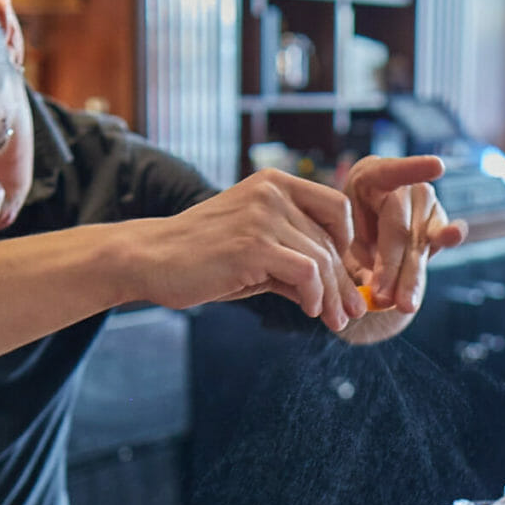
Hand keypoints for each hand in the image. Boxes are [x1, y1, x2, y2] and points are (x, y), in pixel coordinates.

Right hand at [128, 169, 364, 329]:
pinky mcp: (253, 246)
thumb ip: (293, 260)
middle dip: (344, 282)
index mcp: (274, 183)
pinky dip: (315, 296)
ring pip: (322, 260)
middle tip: (353, 312)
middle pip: (330, 241)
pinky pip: (305, 272)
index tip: (345, 274)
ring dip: (333, 297)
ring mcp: (262, 216)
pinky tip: (310, 311)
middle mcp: (272, 193)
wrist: (151, 259)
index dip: (348, 243)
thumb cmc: (202, 257)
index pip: (336, 207)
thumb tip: (338, 294)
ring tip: (335, 320)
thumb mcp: (256, 251)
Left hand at [343, 155, 468, 314]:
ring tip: (405, 305)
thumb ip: (352, 266)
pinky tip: (454, 235)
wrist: (363, 252)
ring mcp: (424, 204)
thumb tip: (373, 290)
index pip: (391, 171)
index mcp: (368, 178)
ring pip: (419, 243)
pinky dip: (447, 239)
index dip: (414, 169)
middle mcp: (401, 186)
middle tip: (383, 299)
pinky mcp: (439, 223)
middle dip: (392, 267)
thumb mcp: (340, 250)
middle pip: (399, 226)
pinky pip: (440, 238)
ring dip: (411, 277)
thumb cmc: (345, 240)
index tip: (438, 167)